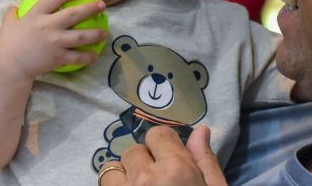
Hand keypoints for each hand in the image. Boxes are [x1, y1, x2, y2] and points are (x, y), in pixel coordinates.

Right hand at [0, 0, 107, 80]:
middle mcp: (48, 27)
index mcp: (35, 15)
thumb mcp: (8, 25)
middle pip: (73, 15)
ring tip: (105, 32)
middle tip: (102, 5)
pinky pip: (77, 57)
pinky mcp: (58, 58)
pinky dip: (88, 57)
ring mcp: (55, 43)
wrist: (11, 67)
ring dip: (95, 34)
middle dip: (90, 9)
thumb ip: (12, 14)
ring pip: (81, 36)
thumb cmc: (8, 45)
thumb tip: (14, 7)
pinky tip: (95, 55)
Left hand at [98, 125, 226, 185]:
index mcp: (177, 171)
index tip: (172, 164)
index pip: (158, 135)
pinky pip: (105, 182)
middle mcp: (147, 178)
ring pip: (113, 167)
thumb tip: (200, 130)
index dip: (165, 148)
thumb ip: (206, 162)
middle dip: (145, 162)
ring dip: (125, 176)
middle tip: (159, 182)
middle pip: (135, 151)